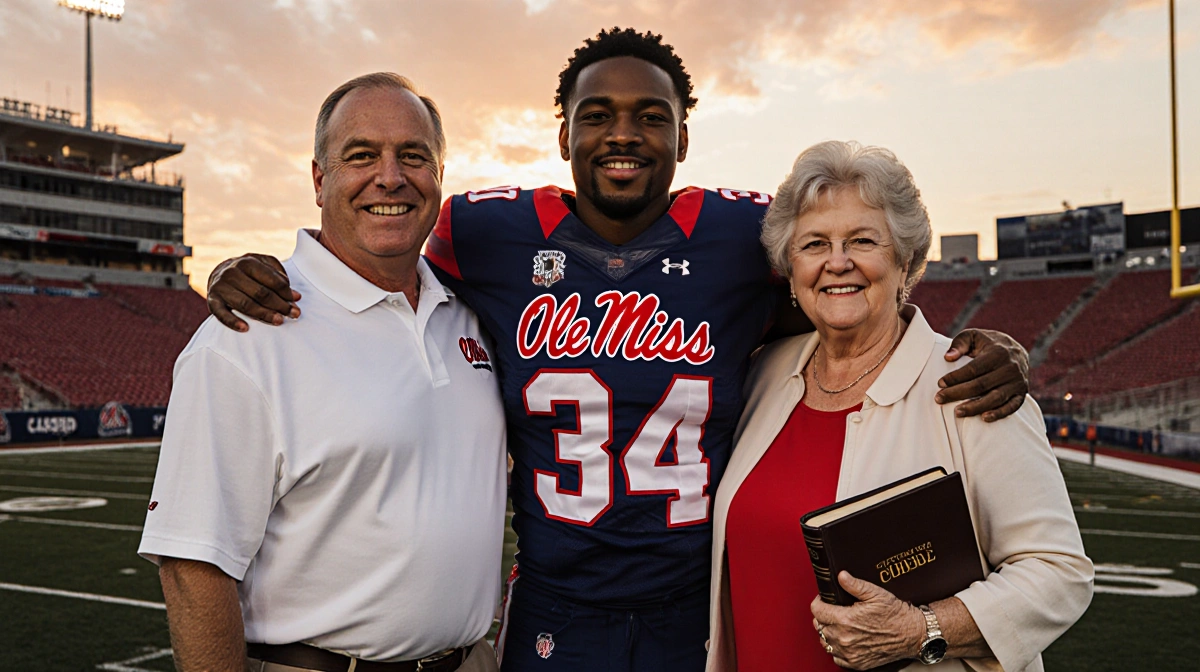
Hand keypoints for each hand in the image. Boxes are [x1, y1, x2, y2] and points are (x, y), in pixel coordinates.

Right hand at [206, 254, 299, 331]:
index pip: (271, 280)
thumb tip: (293, 295)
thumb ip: (278, 275)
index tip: (297, 300)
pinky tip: (245, 328)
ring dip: (264, 314)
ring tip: (279, 321)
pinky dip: (232, 321)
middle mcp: (232, 273)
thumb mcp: (263, 265)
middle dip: (280, 305)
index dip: (286, 291)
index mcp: (248, 262)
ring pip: (245, 304)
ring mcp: (221, 287)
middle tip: (294, 315)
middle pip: (261, 293)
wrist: (219, 273)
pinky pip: (221, 313)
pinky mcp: (212, 300)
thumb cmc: (249, 271)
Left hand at [810, 572, 924, 669]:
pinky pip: (835, 657)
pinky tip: (844, 639)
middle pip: (819, 626)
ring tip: (838, 624)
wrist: (912, 634)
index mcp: (846, 620)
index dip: (818, 602)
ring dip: (828, 632)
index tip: (824, 599)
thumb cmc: (896, 614)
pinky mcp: (856, 663)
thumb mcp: (876, 593)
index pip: (816, 611)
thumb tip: (841, 576)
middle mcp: (844, 639)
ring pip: (825, 642)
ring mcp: (850, 653)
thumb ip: (854, 584)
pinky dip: (836, 649)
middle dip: (823, 616)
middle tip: (833, 610)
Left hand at [937, 328, 1028, 421]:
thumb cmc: (988, 344)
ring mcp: (1017, 382)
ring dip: (975, 407)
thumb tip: (948, 357)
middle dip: (957, 393)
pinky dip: (999, 414)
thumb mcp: (974, 336)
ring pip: (995, 398)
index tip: (940, 383)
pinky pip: (1011, 407)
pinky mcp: (1022, 394)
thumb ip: (960, 343)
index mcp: (998, 352)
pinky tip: (984, 418)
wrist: (1017, 351)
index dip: (955, 377)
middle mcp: (1010, 368)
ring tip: (957, 412)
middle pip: (981, 385)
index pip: (973, 368)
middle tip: (939, 399)